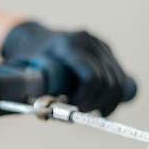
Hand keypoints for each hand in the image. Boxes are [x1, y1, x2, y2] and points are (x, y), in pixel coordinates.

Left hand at [1, 21, 125, 115]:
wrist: (35, 37)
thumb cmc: (29, 57)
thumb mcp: (29, 70)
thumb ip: (43, 87)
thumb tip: (54, 110)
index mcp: (68, 45)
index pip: (91, 77)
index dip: (85, 98)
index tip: (72, 106)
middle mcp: (89, 42)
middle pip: (108, 81)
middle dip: (95, 102)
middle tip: (79, 111)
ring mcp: (100, 45)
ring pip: (118, 81)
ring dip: (107, 101)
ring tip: (89, 109)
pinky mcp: (107, 50)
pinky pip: (119, 76)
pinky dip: (113, 95)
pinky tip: (102, 106)